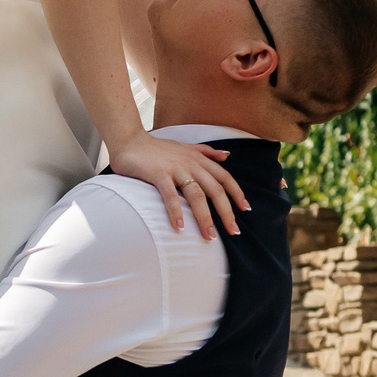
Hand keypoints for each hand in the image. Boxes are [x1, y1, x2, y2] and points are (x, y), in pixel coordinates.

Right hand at [110, 131, 246, 239]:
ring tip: (209, 237)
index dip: (237, 193)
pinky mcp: (158, 174)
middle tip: (233, 232)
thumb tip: (227, 156)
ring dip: (204, 217)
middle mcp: (191, 164)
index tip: (246, 209)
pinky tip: (179, 228)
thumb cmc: (157, 148)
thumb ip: (206, 152)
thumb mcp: (186, 147)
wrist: (130, 139)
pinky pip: (170, 195)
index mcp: (199, 159)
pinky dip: (175, 212)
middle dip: (226, 212)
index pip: (224, 177)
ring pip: (196, 195)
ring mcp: (175, 169)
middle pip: (215, 190)